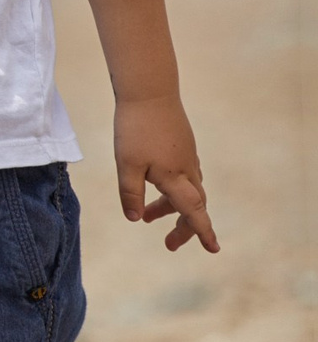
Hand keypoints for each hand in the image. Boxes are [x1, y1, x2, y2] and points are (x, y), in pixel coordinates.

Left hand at [115, 93, 216, 253]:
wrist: (149, 92)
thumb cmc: (136, 128)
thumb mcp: (127, 164)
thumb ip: (130, 193)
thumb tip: (133, 219)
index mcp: (176, 177)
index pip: (194, 212)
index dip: (202, 232)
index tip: (214, 250)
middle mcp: (187, 170)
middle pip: (193, 206)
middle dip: (183, 227)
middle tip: (168, 244)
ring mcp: (186, 157)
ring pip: (186, 190)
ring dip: (171, 207)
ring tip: (146, 217)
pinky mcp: (182, 146)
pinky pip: (183, 176)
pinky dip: (171, 190)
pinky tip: (156, 186)